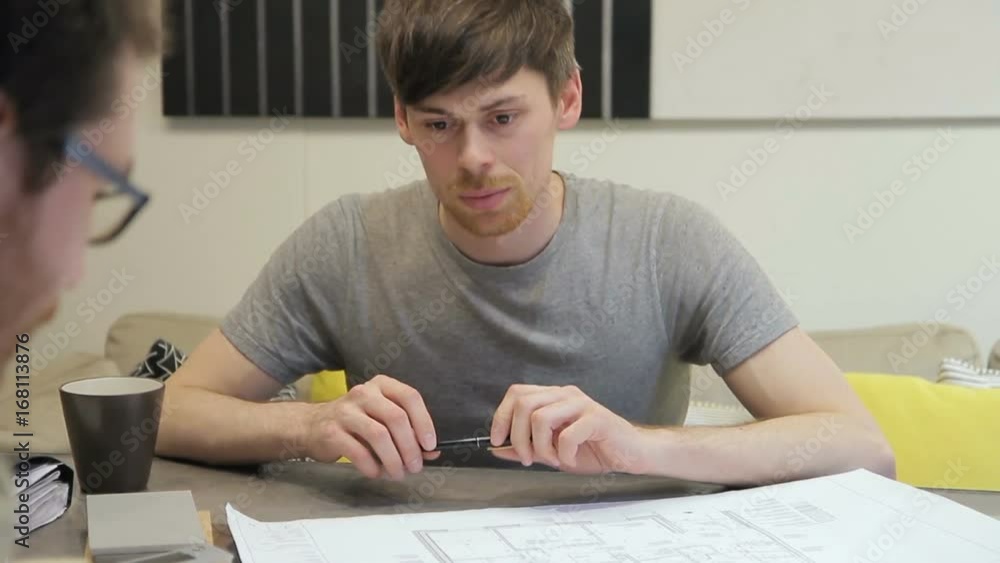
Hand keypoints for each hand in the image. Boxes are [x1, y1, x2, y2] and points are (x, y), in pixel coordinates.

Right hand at [304, 374, 439, 479]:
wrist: (312, 425)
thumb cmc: (355, 423)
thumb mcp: (382, 420)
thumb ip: (407, 433)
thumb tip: (431, 453)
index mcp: (381, 385)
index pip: (410, 397)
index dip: (424, 422)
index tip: (430, 445)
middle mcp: (364, 393)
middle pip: (397, 418)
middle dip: (410, 447)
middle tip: (415, 466)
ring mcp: (345, 411)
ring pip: (379, 435)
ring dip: (393, 460)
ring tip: (398, 473)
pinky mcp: (331, 431)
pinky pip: (359, 452)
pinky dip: (372, 466)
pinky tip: (376, 472)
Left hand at [489, 384, 649, 474]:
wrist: (631, 454)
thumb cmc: (595, 450)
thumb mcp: (553, 452)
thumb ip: (527, 448)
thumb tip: (498, 449)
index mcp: (554, 397)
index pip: (517, 394)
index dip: (501, 416)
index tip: (497, 440)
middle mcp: (565, 394)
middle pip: (524, 404)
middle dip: (518, 437)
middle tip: (528, 458)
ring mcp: (581, 404)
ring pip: (540, 418)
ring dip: (541, 447)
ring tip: (554, 460)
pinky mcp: (596, 418)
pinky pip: (567, 435)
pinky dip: (564, 454)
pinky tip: (572, 460)